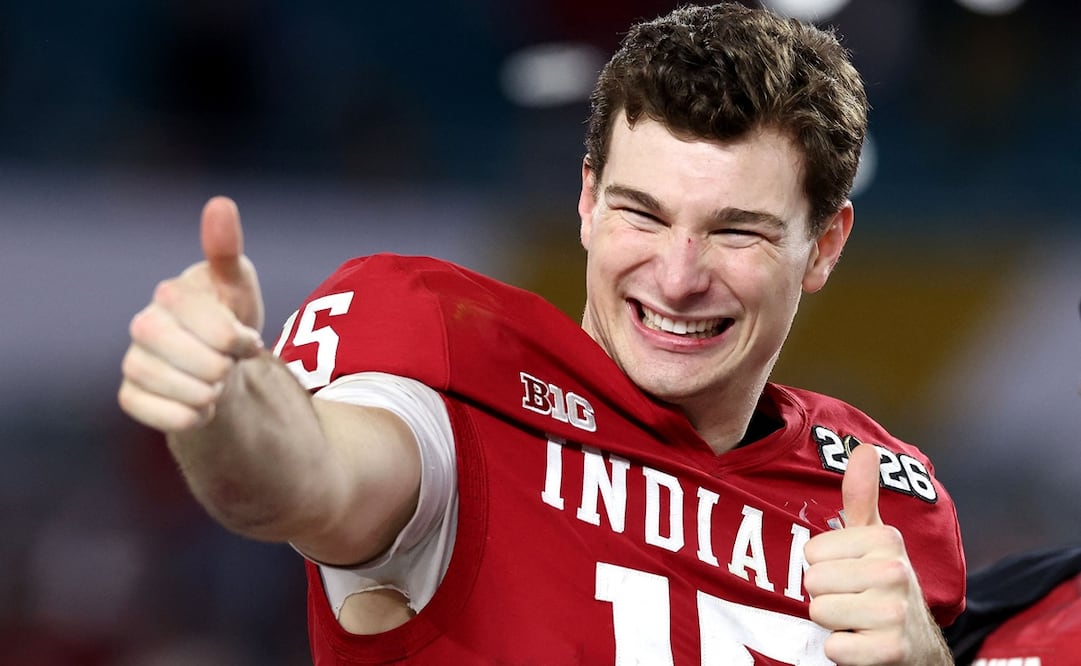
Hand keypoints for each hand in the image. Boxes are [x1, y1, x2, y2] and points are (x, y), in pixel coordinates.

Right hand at [118, 196, 265, 431]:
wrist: (219, 364)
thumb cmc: (229, 315)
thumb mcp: (238, 284)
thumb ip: (227, 249)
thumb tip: (220, 203)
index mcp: (171, 294)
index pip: (215, 330)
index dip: (239, 342)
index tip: (248, 342)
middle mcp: (144, 324)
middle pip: (198, 362)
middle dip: (225, 368)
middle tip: (229, 365)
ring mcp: (134, 360)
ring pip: (183, 391)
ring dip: (210, 394)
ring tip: (216, 384)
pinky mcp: (130, 395)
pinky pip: (161, 415)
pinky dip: (190, 417)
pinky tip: (201, 407)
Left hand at [804, 443, 950, 664]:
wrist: (917, 647)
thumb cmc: (882, 586)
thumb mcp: (873, 539)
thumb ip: (861, 495)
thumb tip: (864, 447)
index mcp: (886, 539)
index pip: (811, 552)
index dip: (824, 568)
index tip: (850, 575)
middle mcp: (895, 571)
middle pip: (811, 581)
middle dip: (826, 596)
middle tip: (853, 601)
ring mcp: (895, 612)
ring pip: (818, 612)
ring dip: (833, 625)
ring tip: (858, 621)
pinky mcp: (890, 651)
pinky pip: (833, 648)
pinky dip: (842, 652)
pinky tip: (864, 645)